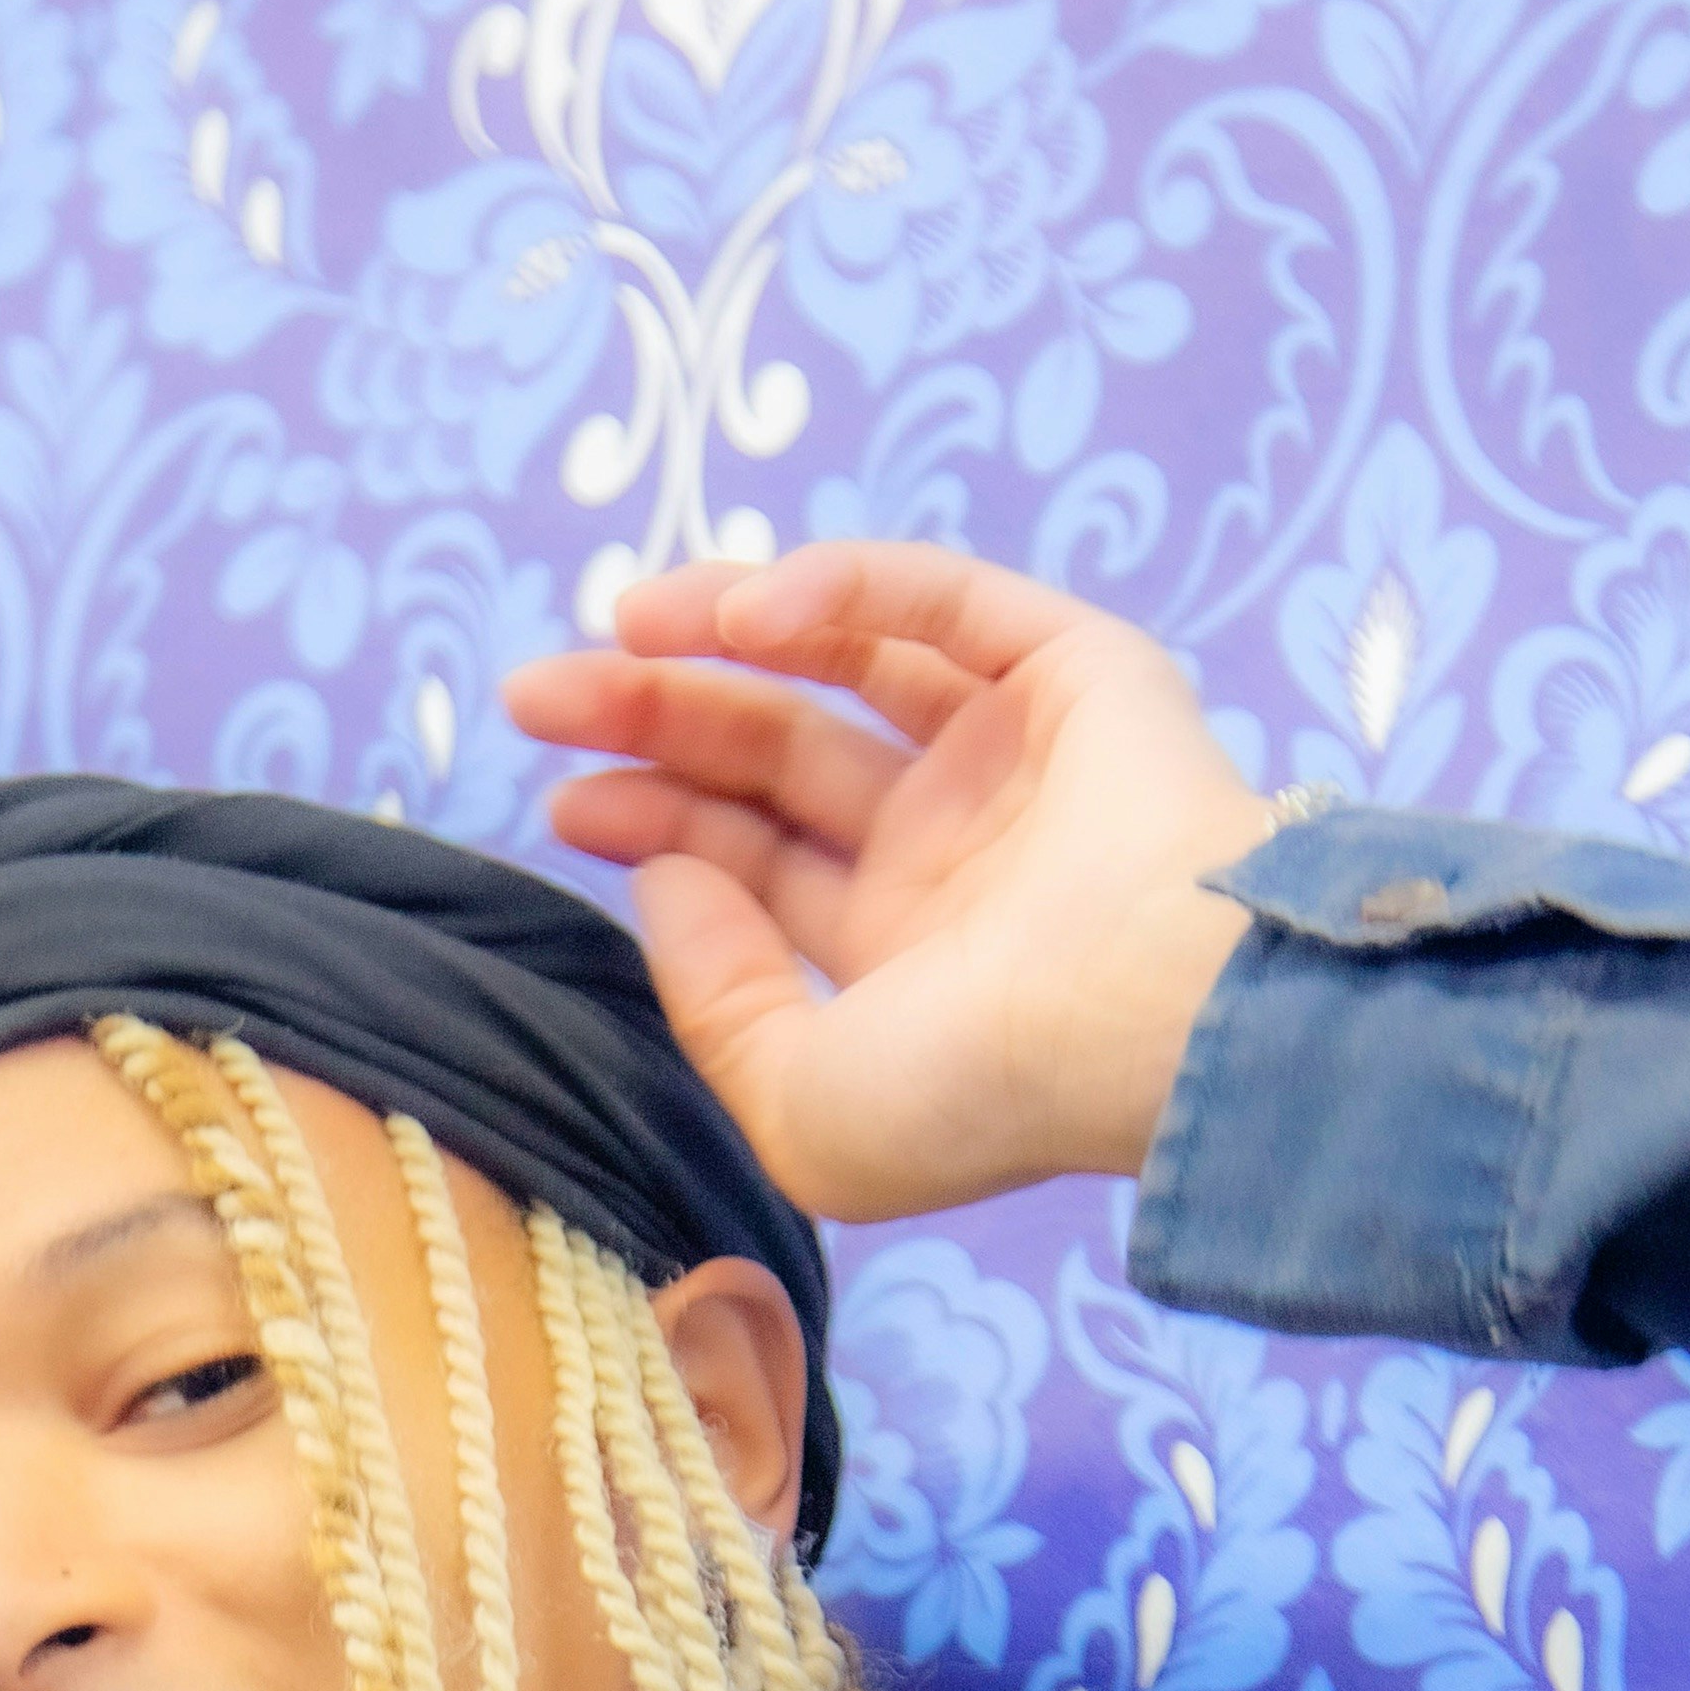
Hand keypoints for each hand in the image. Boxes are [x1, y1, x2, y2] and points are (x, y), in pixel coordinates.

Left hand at [504, 541, 1276, 1210]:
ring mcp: (1018, 753)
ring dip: (728, 630)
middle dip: (657, 719)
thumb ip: (715, 1009)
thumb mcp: (802, 1106)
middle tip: (541, 694)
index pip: (756, 864)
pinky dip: (839, 585)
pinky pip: (938, 598)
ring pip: (846, 660)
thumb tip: (666, 884)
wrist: (1148, 1019)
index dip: (654, 821)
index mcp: (905, 957)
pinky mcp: (1077, 668)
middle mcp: (959, 851)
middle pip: (777, 756)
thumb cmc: (987, 1090)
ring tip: (623, 625)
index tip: (564, 796)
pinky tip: (744, 614)